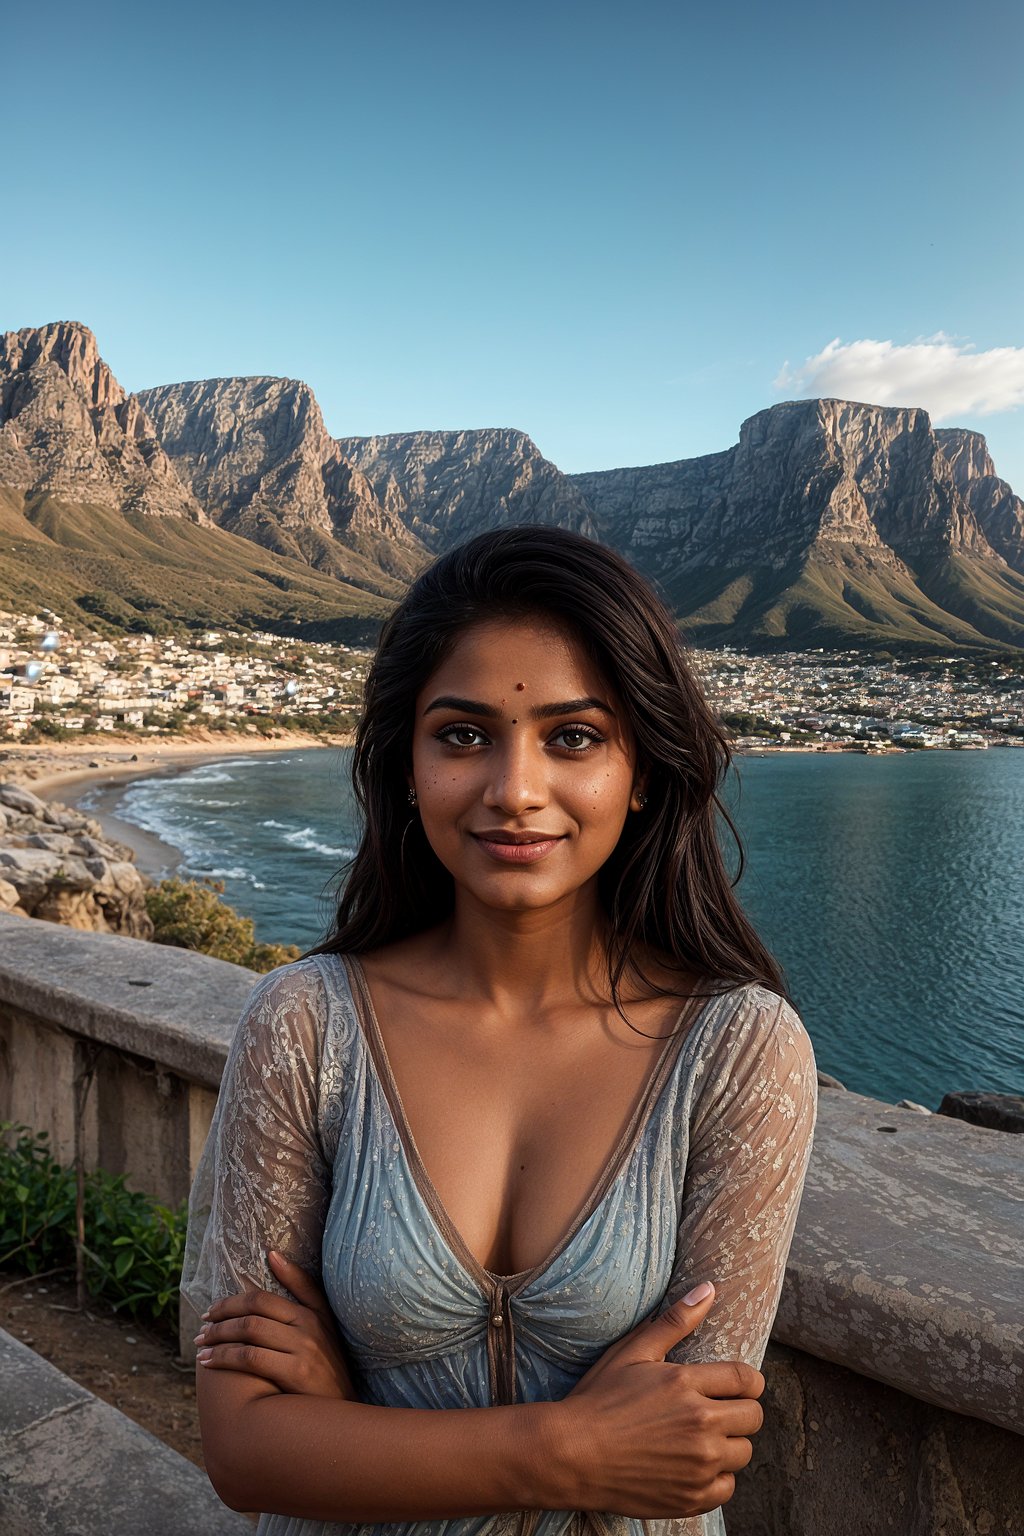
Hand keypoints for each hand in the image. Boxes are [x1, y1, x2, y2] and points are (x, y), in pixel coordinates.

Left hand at [195, 1250, 356, 1398]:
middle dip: (221, 1319)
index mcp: (311, 1312)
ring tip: (201, 1345)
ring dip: (218, 1338)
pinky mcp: (296, 1373)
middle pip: (253, 1312)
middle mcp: (308, 1326)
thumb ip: (302, 1286)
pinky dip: (224, 1357)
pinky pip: (251, 1358)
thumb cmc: (328, 1365)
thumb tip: (272, 1253)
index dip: (232, 1302)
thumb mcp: (323, 1322)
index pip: (263, 1297)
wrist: (344, 1411)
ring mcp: (303, 1349)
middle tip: (202, 1329)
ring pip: (249, 1333)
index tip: (211, 1310)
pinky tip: (209, 1362)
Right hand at [559, 1283, 764, 1517]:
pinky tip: (693, 1466)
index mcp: (687, 1384)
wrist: (571, 1454)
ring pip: (743, 1453)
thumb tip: (709, 1289)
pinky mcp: (691, 1497)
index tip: (736, 1386)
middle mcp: (700, 1425)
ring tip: (701, 1437)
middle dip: (741, 1410)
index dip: (748, 1381)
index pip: (747, 1380)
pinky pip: (727, 1487)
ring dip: (729, 1443)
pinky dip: (716, 1477)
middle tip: (716, 1410)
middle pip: (753, 1417)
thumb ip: (675, 1321)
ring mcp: (698, 1466)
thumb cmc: (599, 1398)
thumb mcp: (634, 1351)